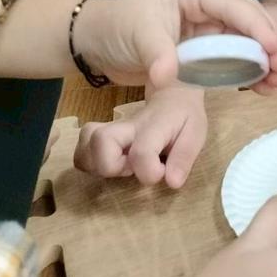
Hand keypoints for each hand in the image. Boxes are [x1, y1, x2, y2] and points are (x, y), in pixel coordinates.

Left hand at [74, 0, 276, 92]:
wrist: (96, 42)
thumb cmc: (116, 26)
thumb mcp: (137, 35)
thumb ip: (157, 53)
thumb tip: (169, 76)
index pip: (232, 5)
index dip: (256, 26)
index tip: (274, 49)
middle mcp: (207, 4)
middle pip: (247, 20)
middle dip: (268, 44)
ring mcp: (208, 27)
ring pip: (245, 40)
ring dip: (264, 61)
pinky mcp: (205, 49)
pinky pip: (233, 58)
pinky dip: (249, 72)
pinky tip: (264, 88)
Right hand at [74, 83, 206, 188]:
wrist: (172, 95)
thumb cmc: (184, 116)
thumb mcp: (196, 132)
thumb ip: (184, 156)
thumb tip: (172, 182)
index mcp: (154, 125)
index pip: (140, 151)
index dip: (149, 172)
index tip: (162, 172)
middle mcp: (127, 126)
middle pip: (100, 141)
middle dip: (111, 167)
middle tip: (131, 169)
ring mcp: (111, 129)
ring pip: (84, 147)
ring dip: (97, 165)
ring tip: (121, 166)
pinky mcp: (101, 134)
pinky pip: (81, 150)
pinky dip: (89, 162)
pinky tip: (110, 163)